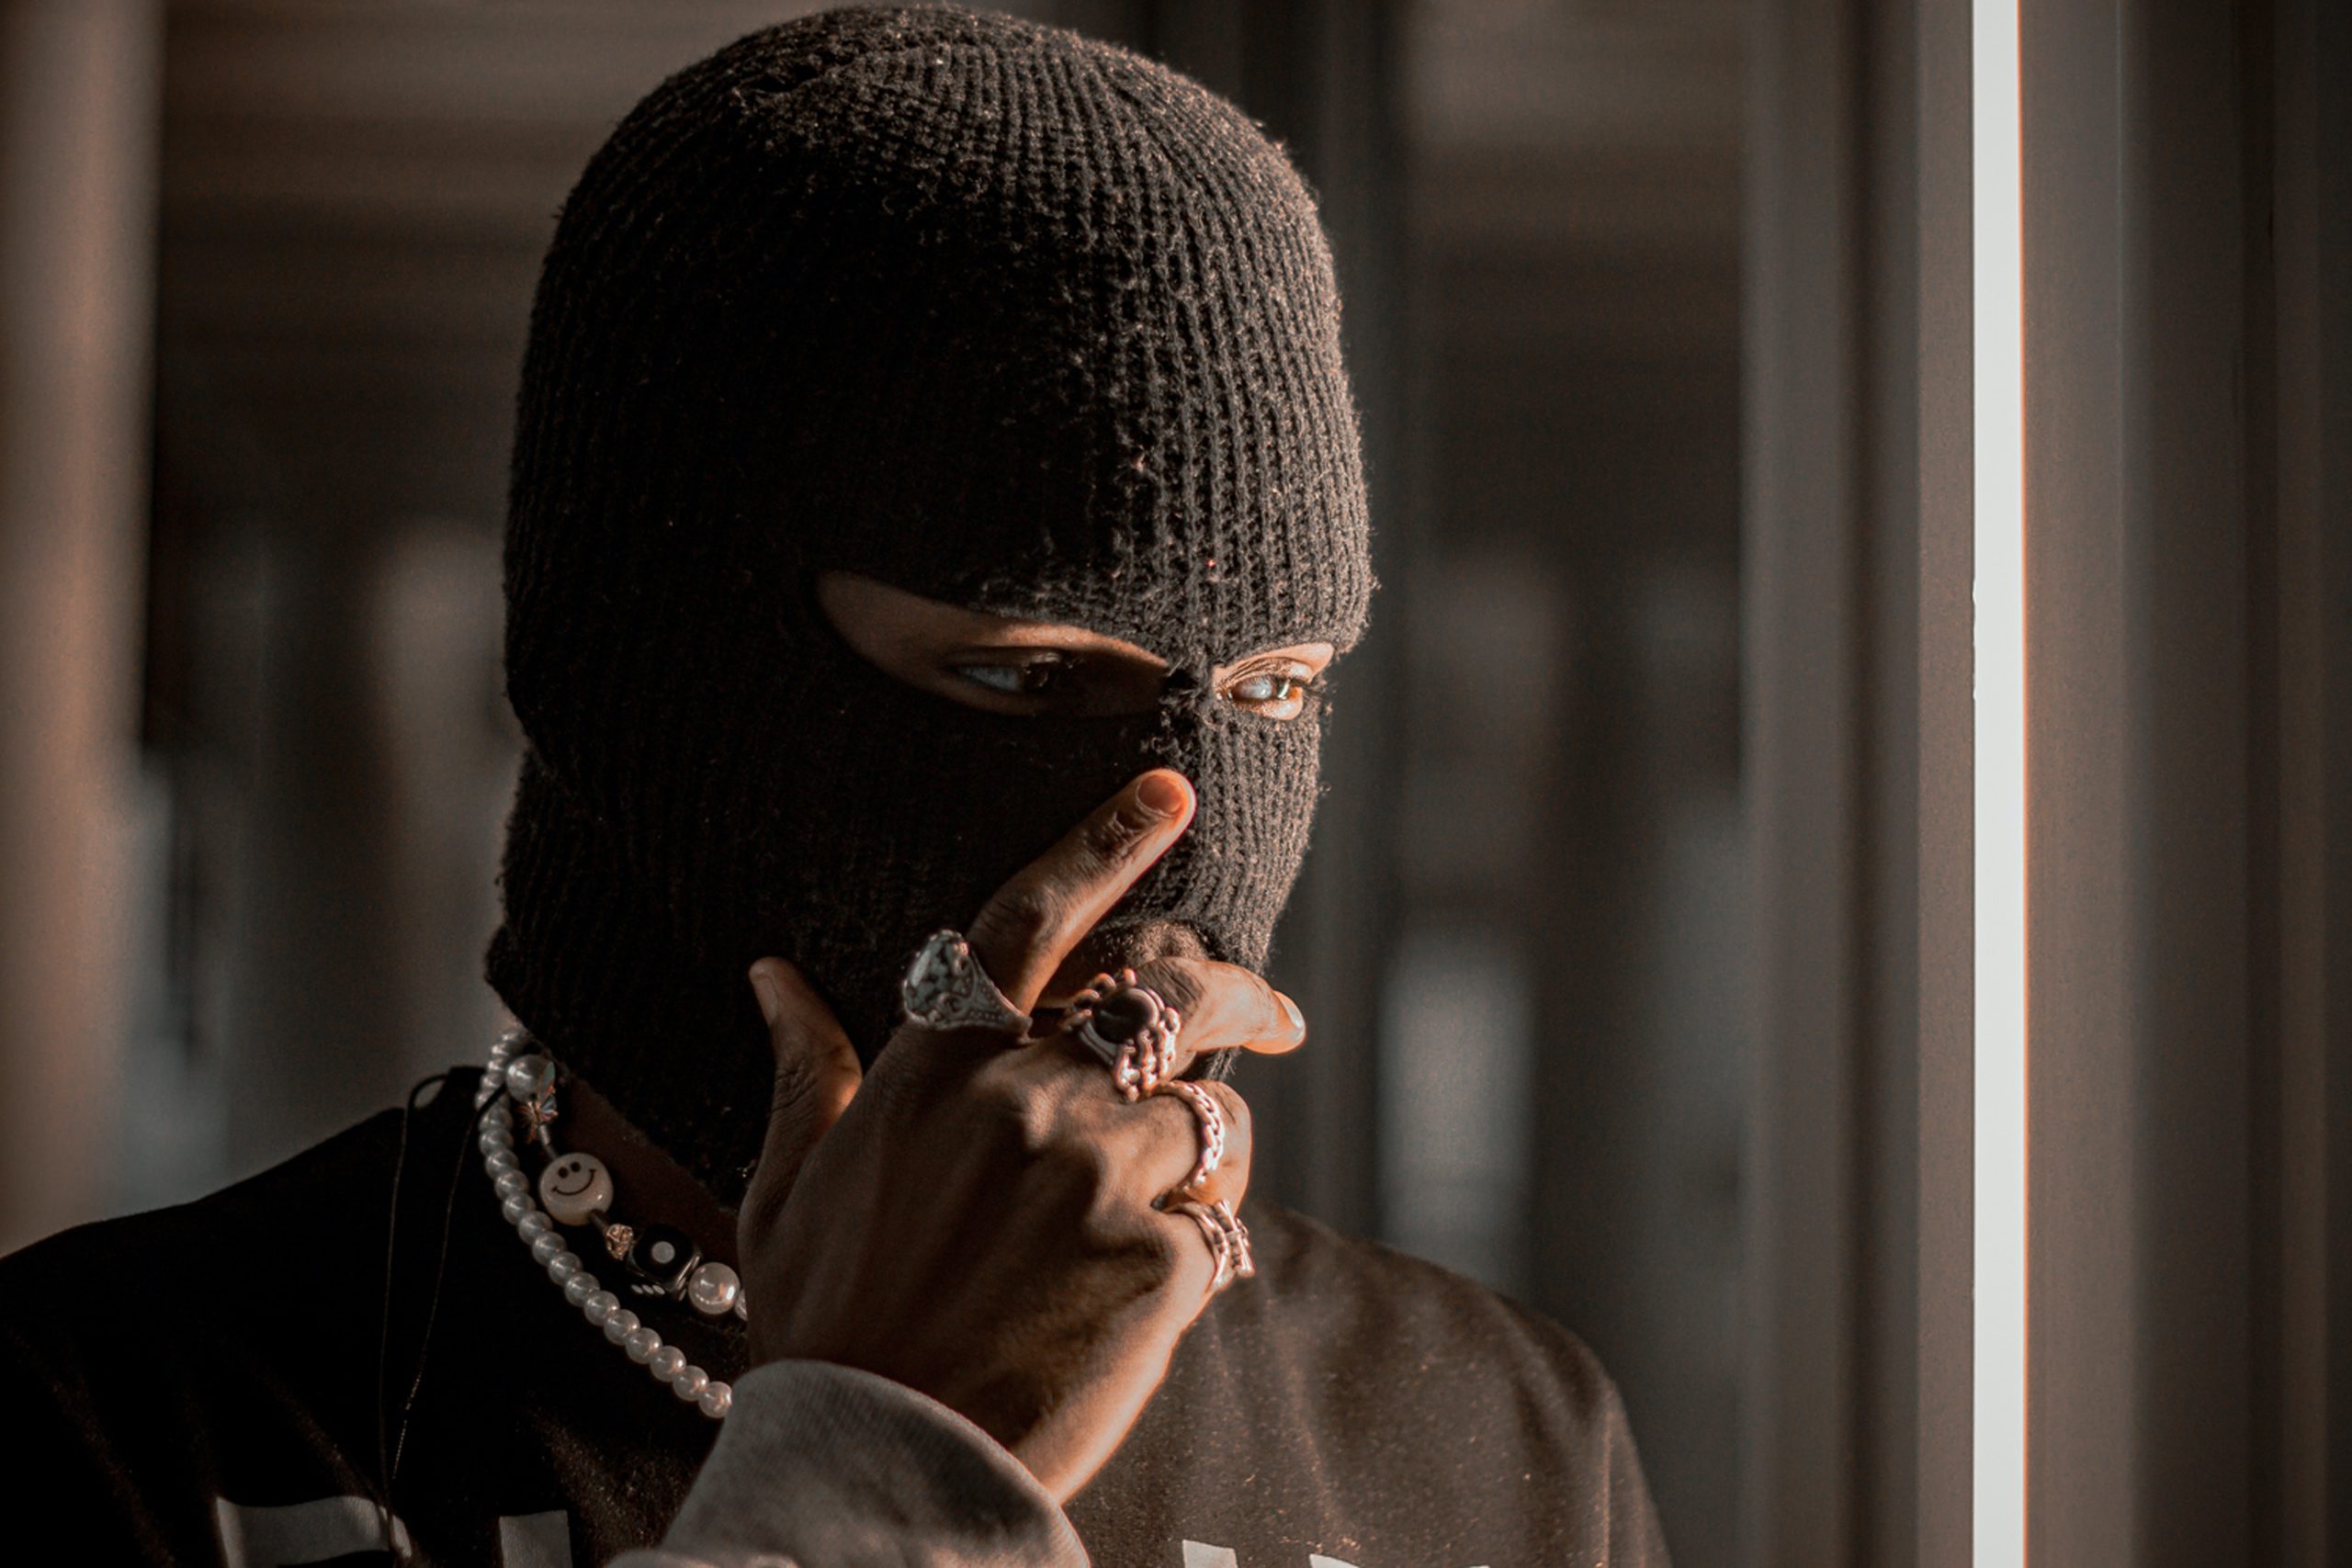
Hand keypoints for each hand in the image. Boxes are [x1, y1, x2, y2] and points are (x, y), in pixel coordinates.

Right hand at [734, 768, 1306, 1501]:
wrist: (880, 1463)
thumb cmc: (828, 1331)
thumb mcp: (786, 1197)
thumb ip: (807, 1076)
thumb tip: (772, 978)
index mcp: (933, 1071)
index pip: (1030, 920)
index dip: (1107, 843)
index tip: (1169, 796)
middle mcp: (1022, 1101)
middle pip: (1166, 995)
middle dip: (1235, 991)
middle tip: (1273, 1014)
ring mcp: (1097, 1176)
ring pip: (1208, 1116)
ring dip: (1206, 1152)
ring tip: (1173, 1207)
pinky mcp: (1158, 1259)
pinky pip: (1218, 1225)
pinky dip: (1199, 1250)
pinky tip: (1147, 1294)